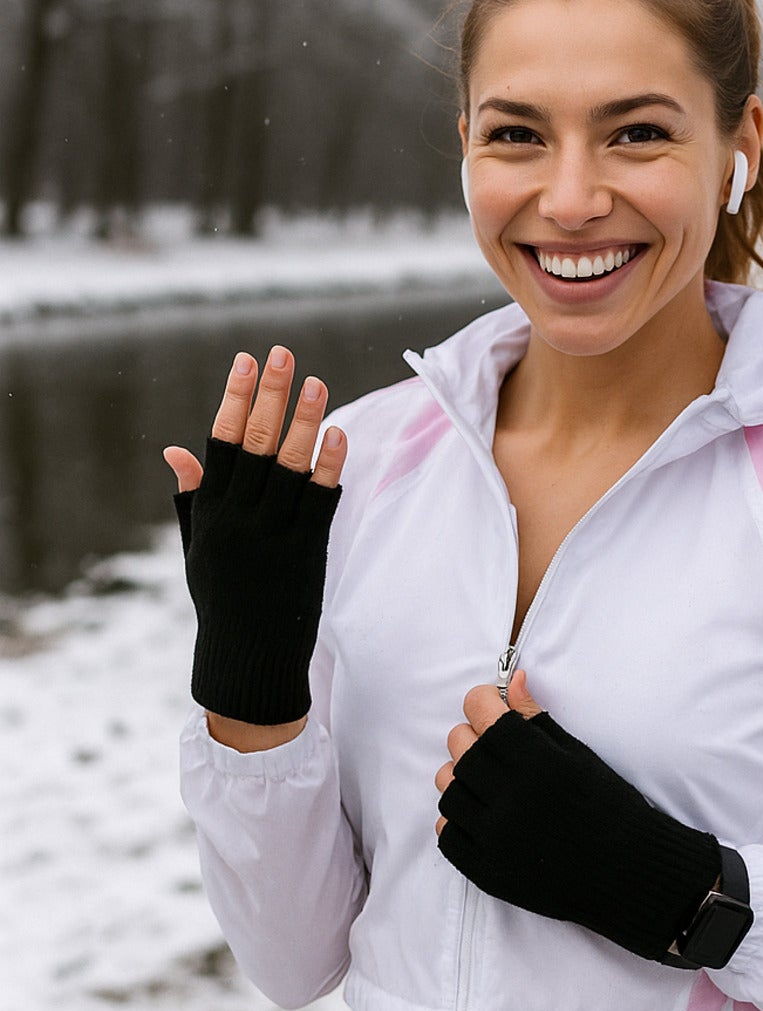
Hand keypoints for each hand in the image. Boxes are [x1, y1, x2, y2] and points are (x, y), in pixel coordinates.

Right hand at [164, 345, 346, 726]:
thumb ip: (192, 497)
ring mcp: (274, 535)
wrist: (247, 657)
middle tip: (283, 353)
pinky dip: (329, 468)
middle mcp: (240, 519)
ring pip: (290, 468)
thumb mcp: (198, 548)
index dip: (236, 398)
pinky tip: (338, 434)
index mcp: (211, 513)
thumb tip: (176, 449)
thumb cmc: (222, 599)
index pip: (221, 441)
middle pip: (256, 445)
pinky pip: (320, 503)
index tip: (246, 361)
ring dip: (305, 422)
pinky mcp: (306, 553)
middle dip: (270, 396)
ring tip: (317, 383)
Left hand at [434, 670, 721, 963]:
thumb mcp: (578, 755)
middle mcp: (508, 797)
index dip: (484, 702)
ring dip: (463, 779)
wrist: (626, 871)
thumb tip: (512, 680)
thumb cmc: (608, 806)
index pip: (480, 712)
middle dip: (474, 738)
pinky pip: (446, 832)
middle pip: (459, 747)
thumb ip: (537, 718)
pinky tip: (484, 816)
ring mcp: (493, 837)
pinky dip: (459, 820)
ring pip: (448, 789)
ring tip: (490, 785)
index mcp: (535, 761)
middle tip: (497, 748)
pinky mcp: (484, 869)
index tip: (493, 707)